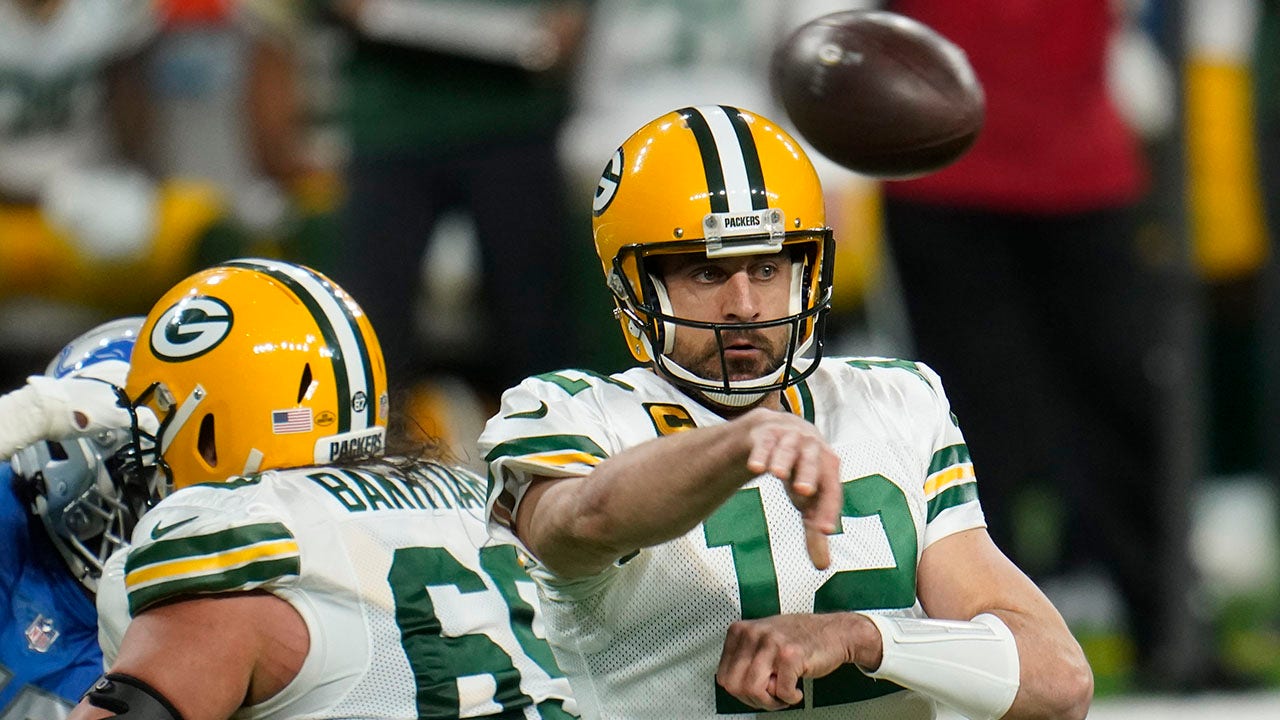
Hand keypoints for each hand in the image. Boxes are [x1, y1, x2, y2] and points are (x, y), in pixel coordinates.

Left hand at [716, 613, 878, 710]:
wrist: (833, 632)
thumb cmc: (799, 639)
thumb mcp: (762, 641)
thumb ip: (744, 659)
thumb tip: (731, 686)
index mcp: (740, 631)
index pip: (723, 676)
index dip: (740, 691)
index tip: (756, 690)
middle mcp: (753, 633)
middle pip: (735, 686)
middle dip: (754, 699)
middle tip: (771, 695)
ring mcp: (771, 642)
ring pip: (753, 690)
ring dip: (771, 701)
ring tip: (783, 693)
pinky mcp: (790, 654)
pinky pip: (781, 692)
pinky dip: (791, 698)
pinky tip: (797, 688)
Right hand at [737, 409, 841, 568]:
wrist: (781, 432)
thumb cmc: (801, 473)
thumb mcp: (808, 502)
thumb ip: (814, 530)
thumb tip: (823, 566)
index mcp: (828, 468)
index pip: (831, 490)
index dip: (828, 509)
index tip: (823, 530)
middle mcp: (812, 449)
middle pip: (814, 461)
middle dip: (808, 474)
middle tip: (803, 492)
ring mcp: (789, 438)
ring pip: (789, 447)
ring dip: (783, 459)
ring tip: (775, 473)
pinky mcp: (766, 433)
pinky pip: (764, 442)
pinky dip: (761, 453)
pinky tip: (755, 467)